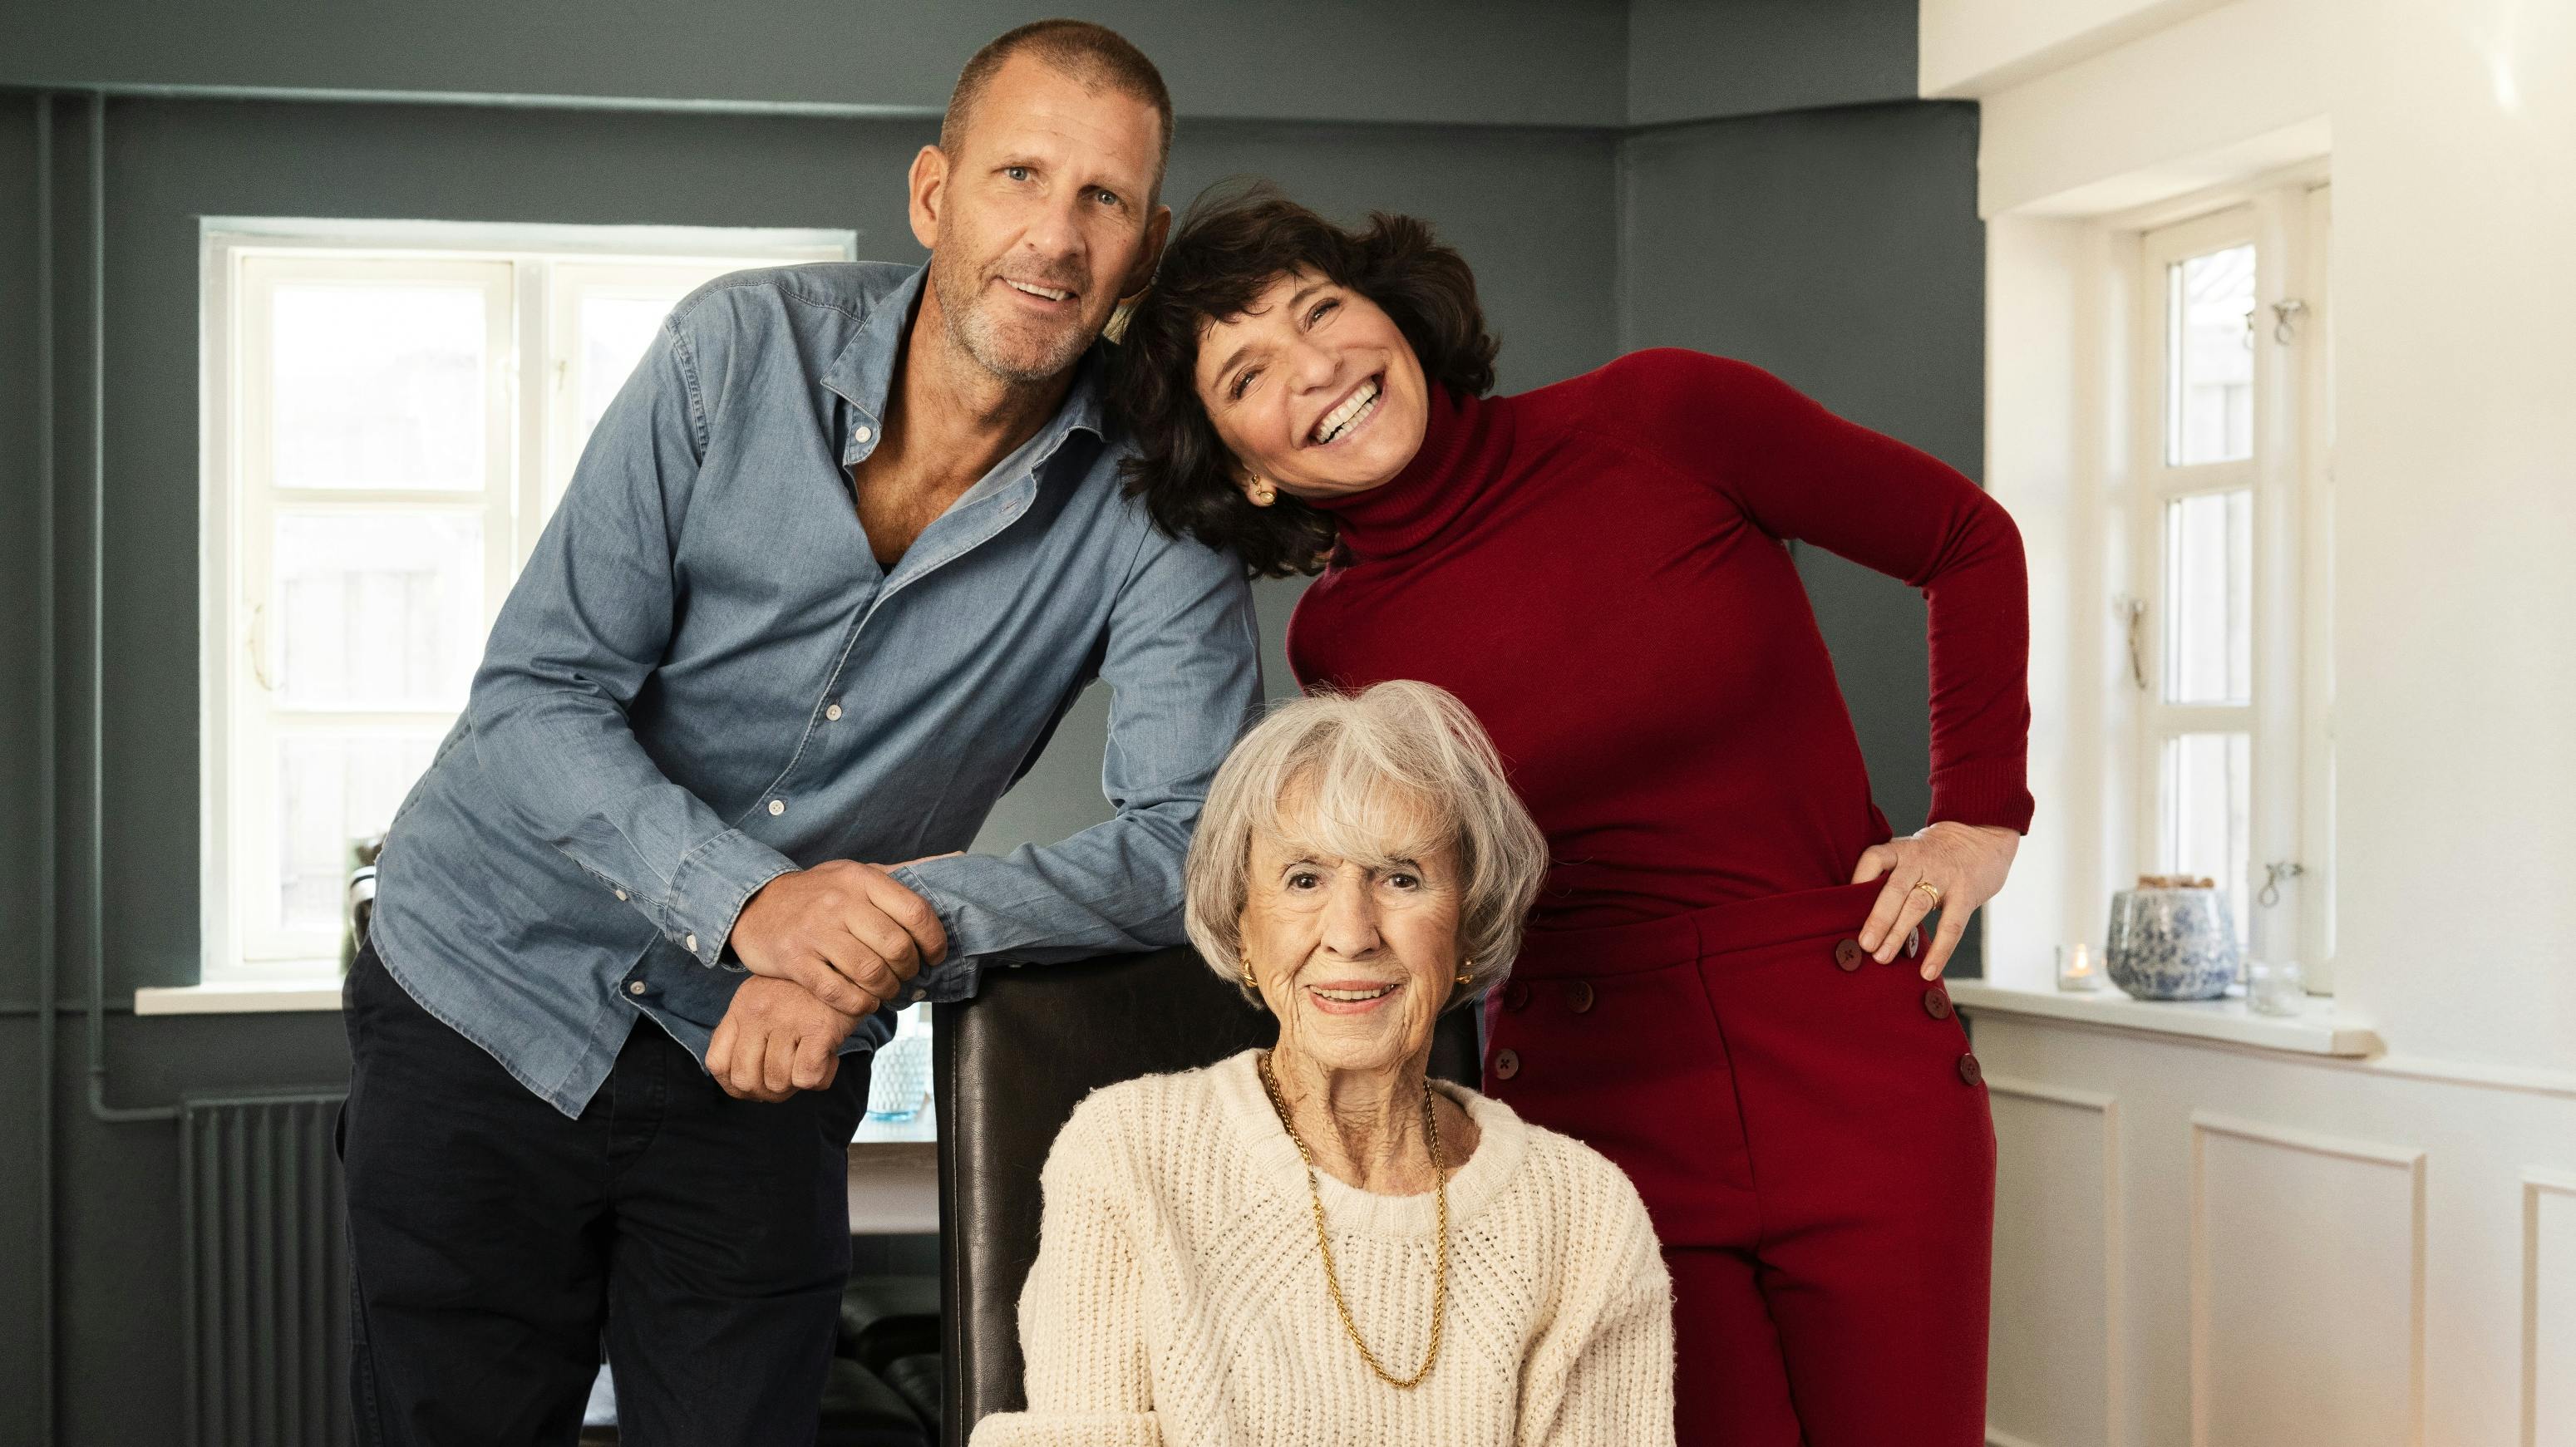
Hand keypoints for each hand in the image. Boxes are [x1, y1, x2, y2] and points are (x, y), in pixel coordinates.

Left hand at [705, 977, 859, 1101]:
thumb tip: (743, 1081)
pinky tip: (829, 1061)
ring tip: (812, 1061)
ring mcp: (787, 1019)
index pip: (717, 1063)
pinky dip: (820, 1079)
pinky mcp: (819, 1028)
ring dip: (797, 1085)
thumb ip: (751, 1031)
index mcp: (743, 1006)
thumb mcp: (768, 999)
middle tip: (789, 1081)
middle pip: (746, 1080)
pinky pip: (806, 1078)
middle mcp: (759, 1012)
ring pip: (778, 1083)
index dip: (734, 1086)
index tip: (756, 1088)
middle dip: (768, 1093)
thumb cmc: (810, 991)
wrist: (850, 963)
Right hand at [730, 860, 946, 1015]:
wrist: (755, 905)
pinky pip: (839, 992)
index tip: (934, 956)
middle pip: (897, 947)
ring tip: (886, 991)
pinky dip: (859, 1004)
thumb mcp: (856, 873)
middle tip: (906, 976)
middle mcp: (840, 902)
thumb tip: (959, 857)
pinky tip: (863, 1002)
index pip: (916, 911)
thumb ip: (903, 872)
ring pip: (871, 973)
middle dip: (909, 970)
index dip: (934, 941)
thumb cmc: (817, 893)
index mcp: (862, 879)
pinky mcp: (795, 960)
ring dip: (887, 991)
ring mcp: (816, 932)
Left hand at [1849, 822, 2020, 979]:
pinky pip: (1951, 925)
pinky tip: (1927, 972)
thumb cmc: (1936, 854)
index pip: (1874, 858)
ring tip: (1883, 958)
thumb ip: (1890, 876)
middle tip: (1864, 944)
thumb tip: (1858, 914)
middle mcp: (1920, 861)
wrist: (1982, 835)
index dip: (1858, 878)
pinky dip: (1939, 951)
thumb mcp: (1911, 853)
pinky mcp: (1966, 893)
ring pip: (1917, 906)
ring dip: (1898, 934)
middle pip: (1894, 889)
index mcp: (1902, 850)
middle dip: (1877, 918)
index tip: (1843, 904)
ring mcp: (1944, 877)